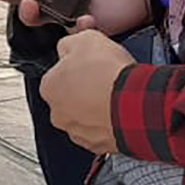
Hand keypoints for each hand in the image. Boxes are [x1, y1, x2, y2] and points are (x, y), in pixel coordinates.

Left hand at [39, 30, 134, 154]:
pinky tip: (121, 110)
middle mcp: (58, 114)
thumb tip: (67, 47)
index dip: (75, 66)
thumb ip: (69, 44)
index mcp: (49, 87)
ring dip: (97, 107)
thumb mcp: (85, 39)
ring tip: (115, 94)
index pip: (57, 73)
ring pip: (85, 116)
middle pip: (69, 97)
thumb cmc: (109, 74)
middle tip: (104, 78)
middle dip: (85, 89)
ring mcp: (78, 132)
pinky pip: (102, 131)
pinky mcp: (99, 145)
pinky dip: (110, 122)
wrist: (135, 104)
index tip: (88, 63)